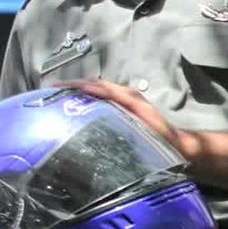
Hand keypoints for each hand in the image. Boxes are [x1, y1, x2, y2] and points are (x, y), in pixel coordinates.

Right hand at [64, 79, 196, 157]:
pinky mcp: (126, 109)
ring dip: (80, 91)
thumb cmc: (160, 132)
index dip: (78, 85)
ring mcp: (126, 102)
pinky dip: (89, 99)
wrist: (175, 143)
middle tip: (52, 92)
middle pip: (96, 85)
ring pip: (98, 91)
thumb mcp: (142, 116)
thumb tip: (98, 94)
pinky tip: (77, 107)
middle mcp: (127, 95)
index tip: (58, 87)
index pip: (99, 86)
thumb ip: (124, 103)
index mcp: (128, 97)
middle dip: (75, 86)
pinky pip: (104, 99)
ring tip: (59, 98)